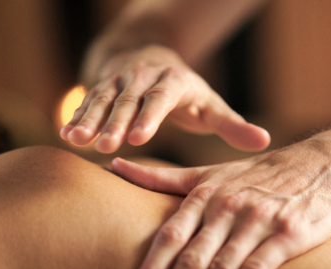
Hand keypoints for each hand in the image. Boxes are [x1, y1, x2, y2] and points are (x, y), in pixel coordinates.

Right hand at [60, 44, 269, 153]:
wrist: (151, 59)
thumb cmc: (188, 94)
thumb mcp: (211, 106)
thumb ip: (232, 125)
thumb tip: (265, 141)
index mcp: (174, 81)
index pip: (161, 98)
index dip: (149, 117)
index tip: (139, 139)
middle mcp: (144, 76)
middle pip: (128, 99)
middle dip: (115, 122)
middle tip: (106, 146)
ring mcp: (119, 79)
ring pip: (102, 98)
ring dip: (89, 119)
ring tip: (76, 141)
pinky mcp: (101, 85)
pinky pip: (87, 101)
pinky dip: (76, 117)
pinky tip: (65, 136)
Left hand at [111, 131, 330, 268]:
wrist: (321, 166)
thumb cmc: (258, 176)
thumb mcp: (211, 172)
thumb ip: (163, 178)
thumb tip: (115, 166)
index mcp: (205, 194)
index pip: (170, 236)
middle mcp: (227, 206)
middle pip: (191, 260)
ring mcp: (257, 220)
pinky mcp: (287, 233)